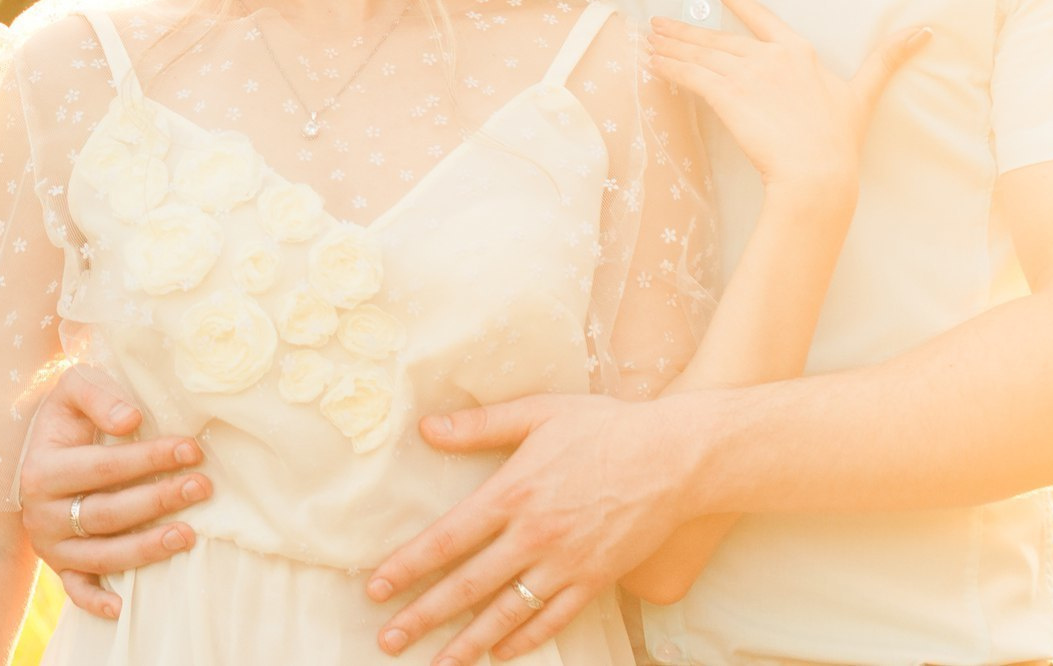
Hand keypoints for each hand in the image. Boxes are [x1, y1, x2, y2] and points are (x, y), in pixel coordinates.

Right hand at [17, 365, 212, 619]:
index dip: (148, 458)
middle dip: (158, 500)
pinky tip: (124, 607)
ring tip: (188, 535)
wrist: (35, 452)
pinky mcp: (58, 566)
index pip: (102, 467)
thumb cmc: (66, 419)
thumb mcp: (73, 389)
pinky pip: (76, 590)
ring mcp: (49, 544)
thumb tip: (131, 419)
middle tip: (202, 487)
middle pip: (106, 513)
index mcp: (42, 469)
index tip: (191, 449)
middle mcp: (41, 513)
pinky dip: (96, 602)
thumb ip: (98, 395)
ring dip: (146, 548)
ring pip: (100, 554)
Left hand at [363, 392, 704, 662]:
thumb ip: (481, 426)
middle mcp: (533, 537)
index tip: (377, 589)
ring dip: (467, 643)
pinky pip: (552, 619)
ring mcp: (566, 565)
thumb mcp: (538, 413)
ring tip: (436, 664)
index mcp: (512, 494)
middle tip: (388, 640)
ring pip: (506, 614)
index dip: (407, 567)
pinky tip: (500, 654)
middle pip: (466, 587)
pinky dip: (523, 641)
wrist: (675, 457)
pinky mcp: (596, 580)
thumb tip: (428, 428)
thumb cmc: (605, 427)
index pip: (446, 540)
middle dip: (422, 616)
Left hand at [648, 0, 929, 201]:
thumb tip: (923, 30)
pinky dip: (668, 67)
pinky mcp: (727, 95)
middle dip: (684, 30)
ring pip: (699, 54)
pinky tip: (651, 62)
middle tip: (657, 22)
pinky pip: (690, 75)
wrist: (817, 171)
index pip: (760, 16)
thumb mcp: (864, 94)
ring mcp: (746, 74)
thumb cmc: (838, 139)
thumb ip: (886, 59)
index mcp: (797, 51)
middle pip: (718, 38)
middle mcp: (768, 56)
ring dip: (670, 46)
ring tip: (647, 39)